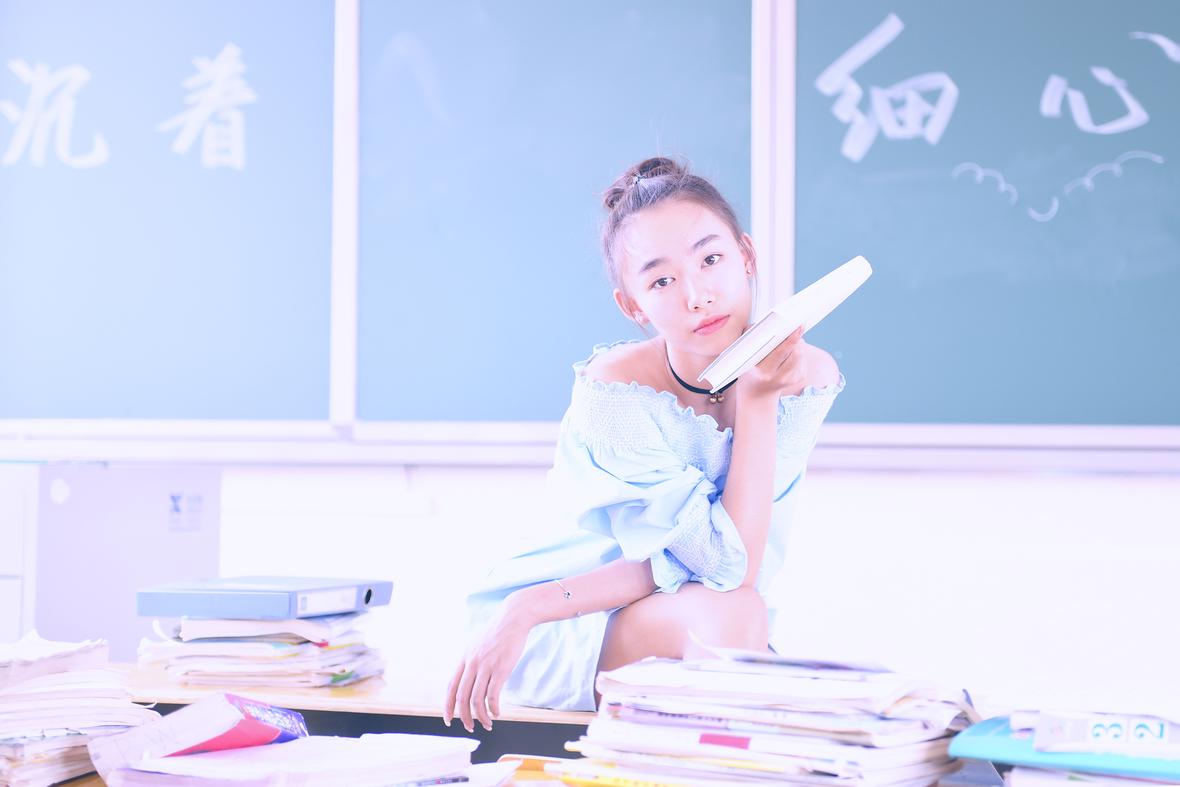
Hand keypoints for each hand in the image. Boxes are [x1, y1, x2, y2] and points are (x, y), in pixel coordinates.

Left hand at [442, 601, 530, 732]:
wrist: (513, 618)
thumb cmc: (498, 631)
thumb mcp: (478, 643)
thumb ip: (471, 659)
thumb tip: (469, 674)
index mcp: (464, 658)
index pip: (451, 687)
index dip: (448, 706)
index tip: (448, 719)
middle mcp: (471, 663)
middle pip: (461, 697)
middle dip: (463, 717)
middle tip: (469, 728)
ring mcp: (485, 666)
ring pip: (477, 700)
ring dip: (481, 716)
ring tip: (486, 724)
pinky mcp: (500, 669)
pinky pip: (493, 695)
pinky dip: (493, 708)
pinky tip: (497, 713)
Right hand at [736, 326, 808, 402]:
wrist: (757, 395)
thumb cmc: (750, 372)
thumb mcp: (747, 359)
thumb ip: (752, 342)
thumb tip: (758, 325)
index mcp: (763, 372)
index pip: (780, 352)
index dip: (790, 339)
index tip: (797, 327)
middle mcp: (778, 377)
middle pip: (796, 353)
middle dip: (797, 338)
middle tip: (797, 327)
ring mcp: (790, 379)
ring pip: (801, 354)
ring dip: (797, 344)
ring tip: (788, 343)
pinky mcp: (798, 379)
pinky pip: (803, 359)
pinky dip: (798, 353)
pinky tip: (788, 355)